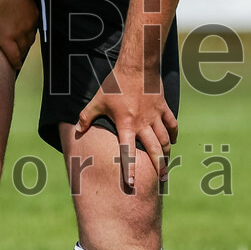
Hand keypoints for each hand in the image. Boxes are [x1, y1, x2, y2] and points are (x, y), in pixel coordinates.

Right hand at [0, 0, 37, 70]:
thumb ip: (21, 1)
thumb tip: (18, 2)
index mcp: (33, 14)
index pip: (33, 28)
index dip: (29, 34)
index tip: (27, 37)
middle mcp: (29, 25)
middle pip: (30, 40)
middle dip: (27, 45)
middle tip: (23, 50)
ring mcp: (18, 34)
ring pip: (22, 48)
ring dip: (21, 54)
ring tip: (18, 59)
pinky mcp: (6, 39)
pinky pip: (13, 55)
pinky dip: (15, 62)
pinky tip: (16, 66)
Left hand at [75, 65, 177, 187]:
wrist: (136, 66)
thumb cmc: (115, 84)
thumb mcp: (97, 100)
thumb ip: (86, 117)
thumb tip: (76, 130)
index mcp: (126, 124)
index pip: (127, 151)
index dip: (128, 168)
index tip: (131, 183)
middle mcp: (142, 124)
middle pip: (154, 149)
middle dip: (159, 166)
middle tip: (162, 180)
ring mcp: (155, 116)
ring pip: (165, 139)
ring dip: (166, 152)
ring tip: (167, 164)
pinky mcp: (163, 107)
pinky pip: (172, 124)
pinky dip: (173, 134)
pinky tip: (173, 141)